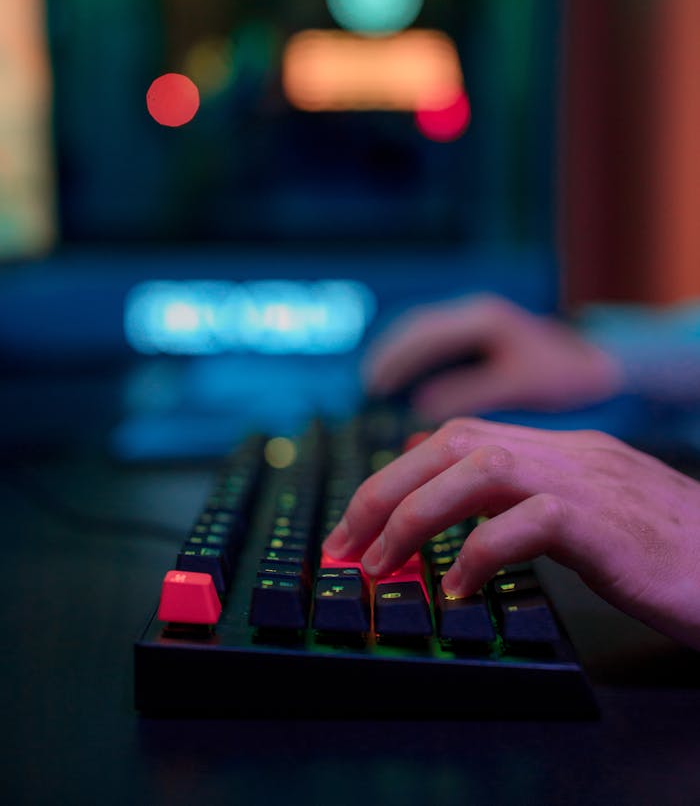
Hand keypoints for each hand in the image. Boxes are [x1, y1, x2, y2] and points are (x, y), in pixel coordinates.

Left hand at [324, 418, 699, 648]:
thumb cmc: (675, 555)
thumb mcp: (597, 518)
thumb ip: (535, 505)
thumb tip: (467, 522)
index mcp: (564, 451)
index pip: (463, 436)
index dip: (402, 469)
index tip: (363, 514)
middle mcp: (570, 454)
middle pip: (454, 442)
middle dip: (388, 488)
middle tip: (348, 540)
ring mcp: (589, 482)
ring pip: (479, 467)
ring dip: (416, 512)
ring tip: (382, 561)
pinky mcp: (608, 524)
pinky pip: (528, 522)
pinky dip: (480, 551)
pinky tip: (459, 588)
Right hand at [363, 294, 622, 418]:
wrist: (603, 359)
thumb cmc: (566, 375)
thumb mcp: (517, 386)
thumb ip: (470, 392)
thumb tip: (422, 405)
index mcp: (484, 320)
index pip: (424, 334)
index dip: (396, 359)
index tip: (375, 385)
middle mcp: (478, 312)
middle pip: (418, 328)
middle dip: (390, 355)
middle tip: (368, 384)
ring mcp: (481, 319)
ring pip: (427, 331)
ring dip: (401, 354)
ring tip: (379, 382)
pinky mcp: (485, 332)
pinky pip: (440, 340)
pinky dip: (419, 357)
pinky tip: (410, 381)